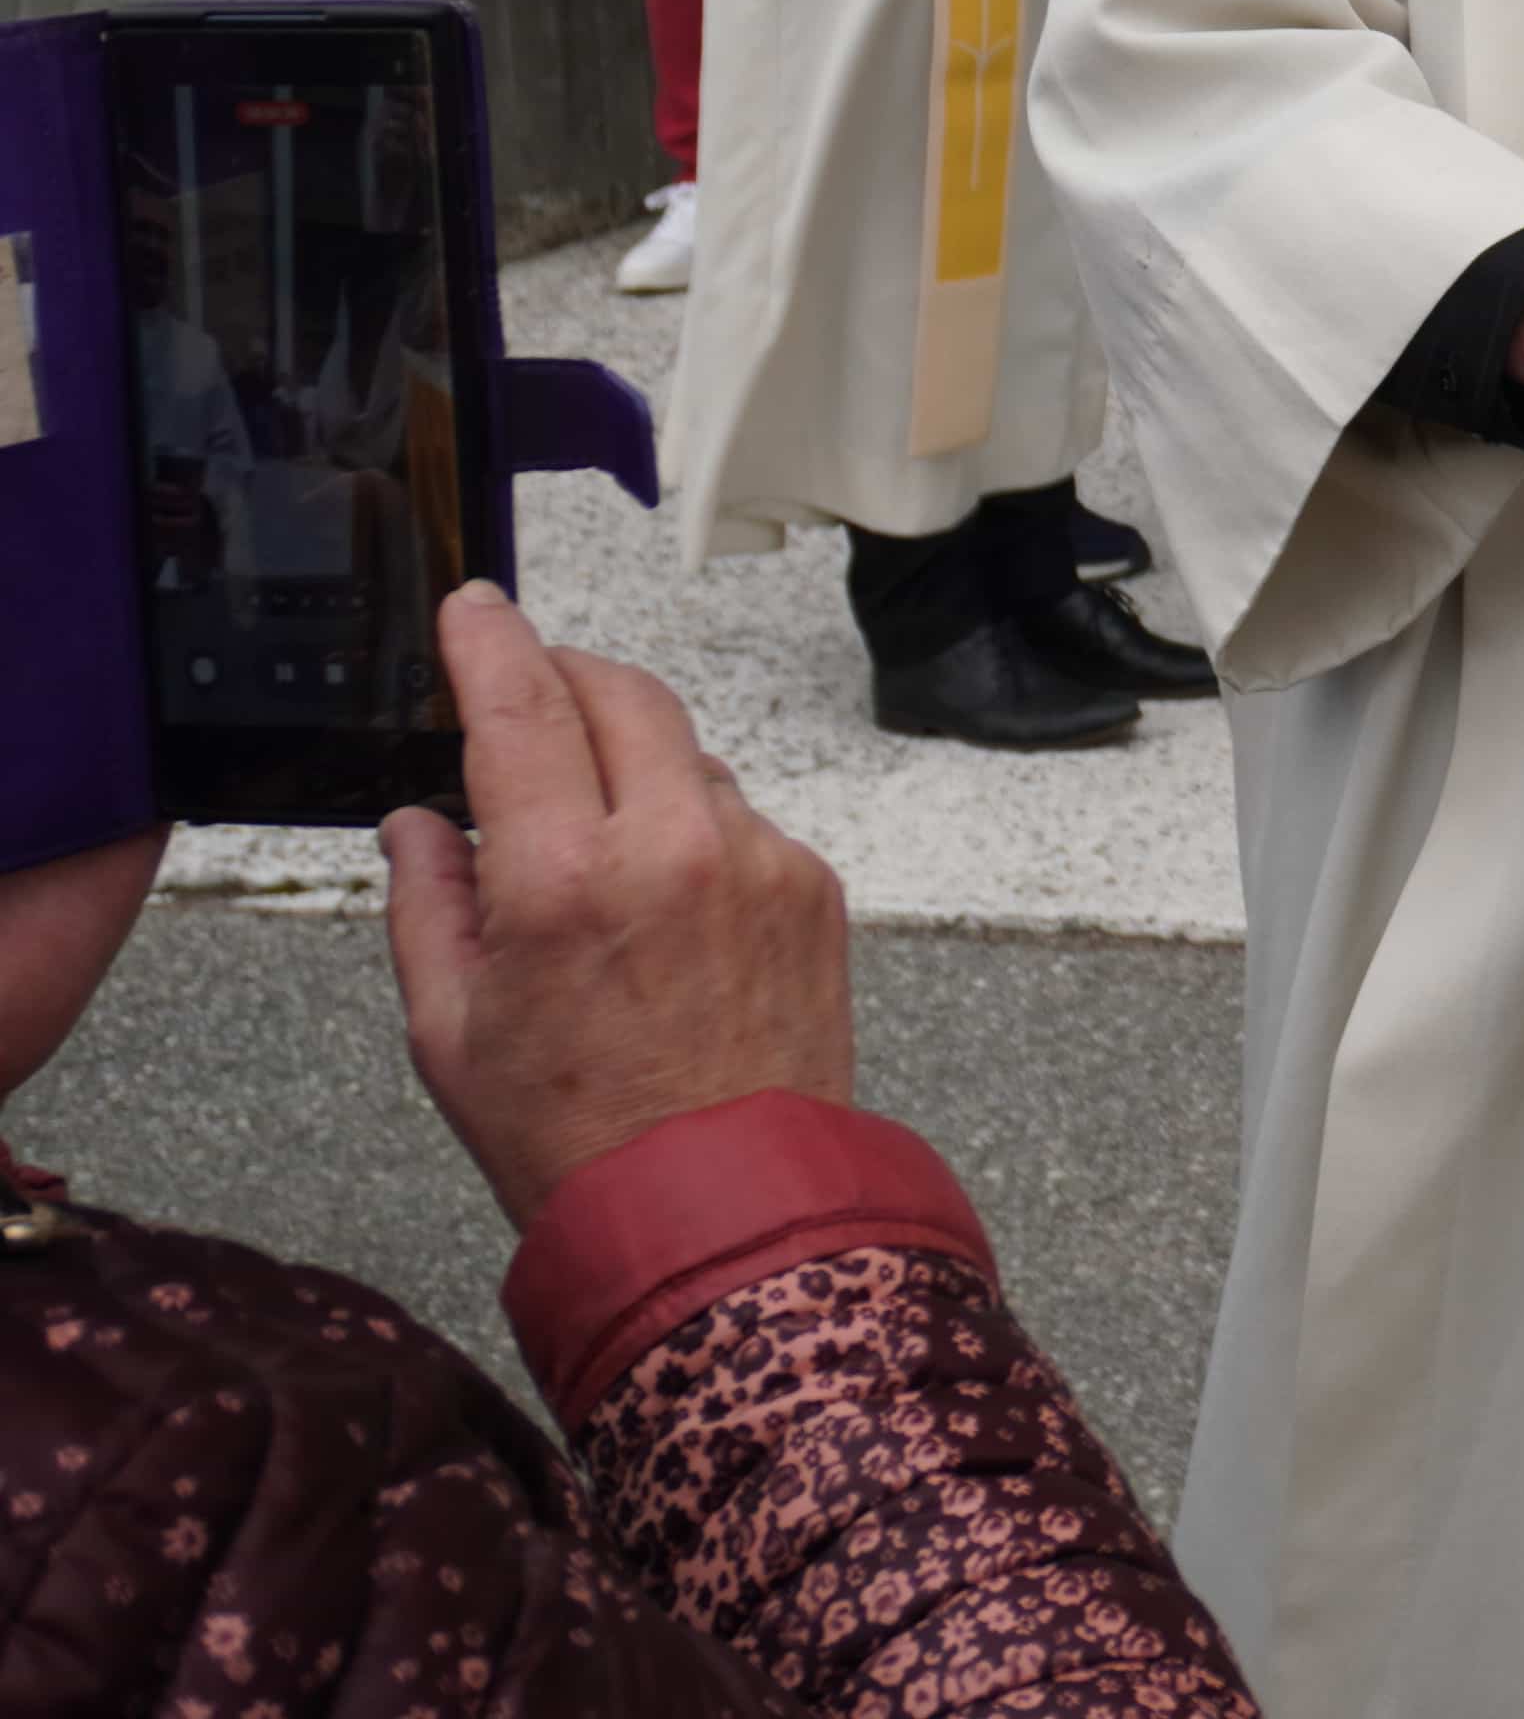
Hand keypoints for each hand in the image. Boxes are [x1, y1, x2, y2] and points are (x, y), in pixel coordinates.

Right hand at [382, 590, 852, 1234]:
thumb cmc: (574, 1136)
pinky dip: (693, 827)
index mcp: (563, 879)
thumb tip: (418, 822)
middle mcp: (673, 848)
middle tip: (527, 693)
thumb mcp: (450, 1029)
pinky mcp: (812, 886)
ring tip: (589, 838)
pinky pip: (741, 818)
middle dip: (567, 676)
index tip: (473, 607)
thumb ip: (428, 903)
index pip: (521, 706)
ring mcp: (758, 861)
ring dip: (632, 762)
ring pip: (685, 755)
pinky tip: (662, 898)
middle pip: (622, 694)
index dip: (490, 640)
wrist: (719, 1209)